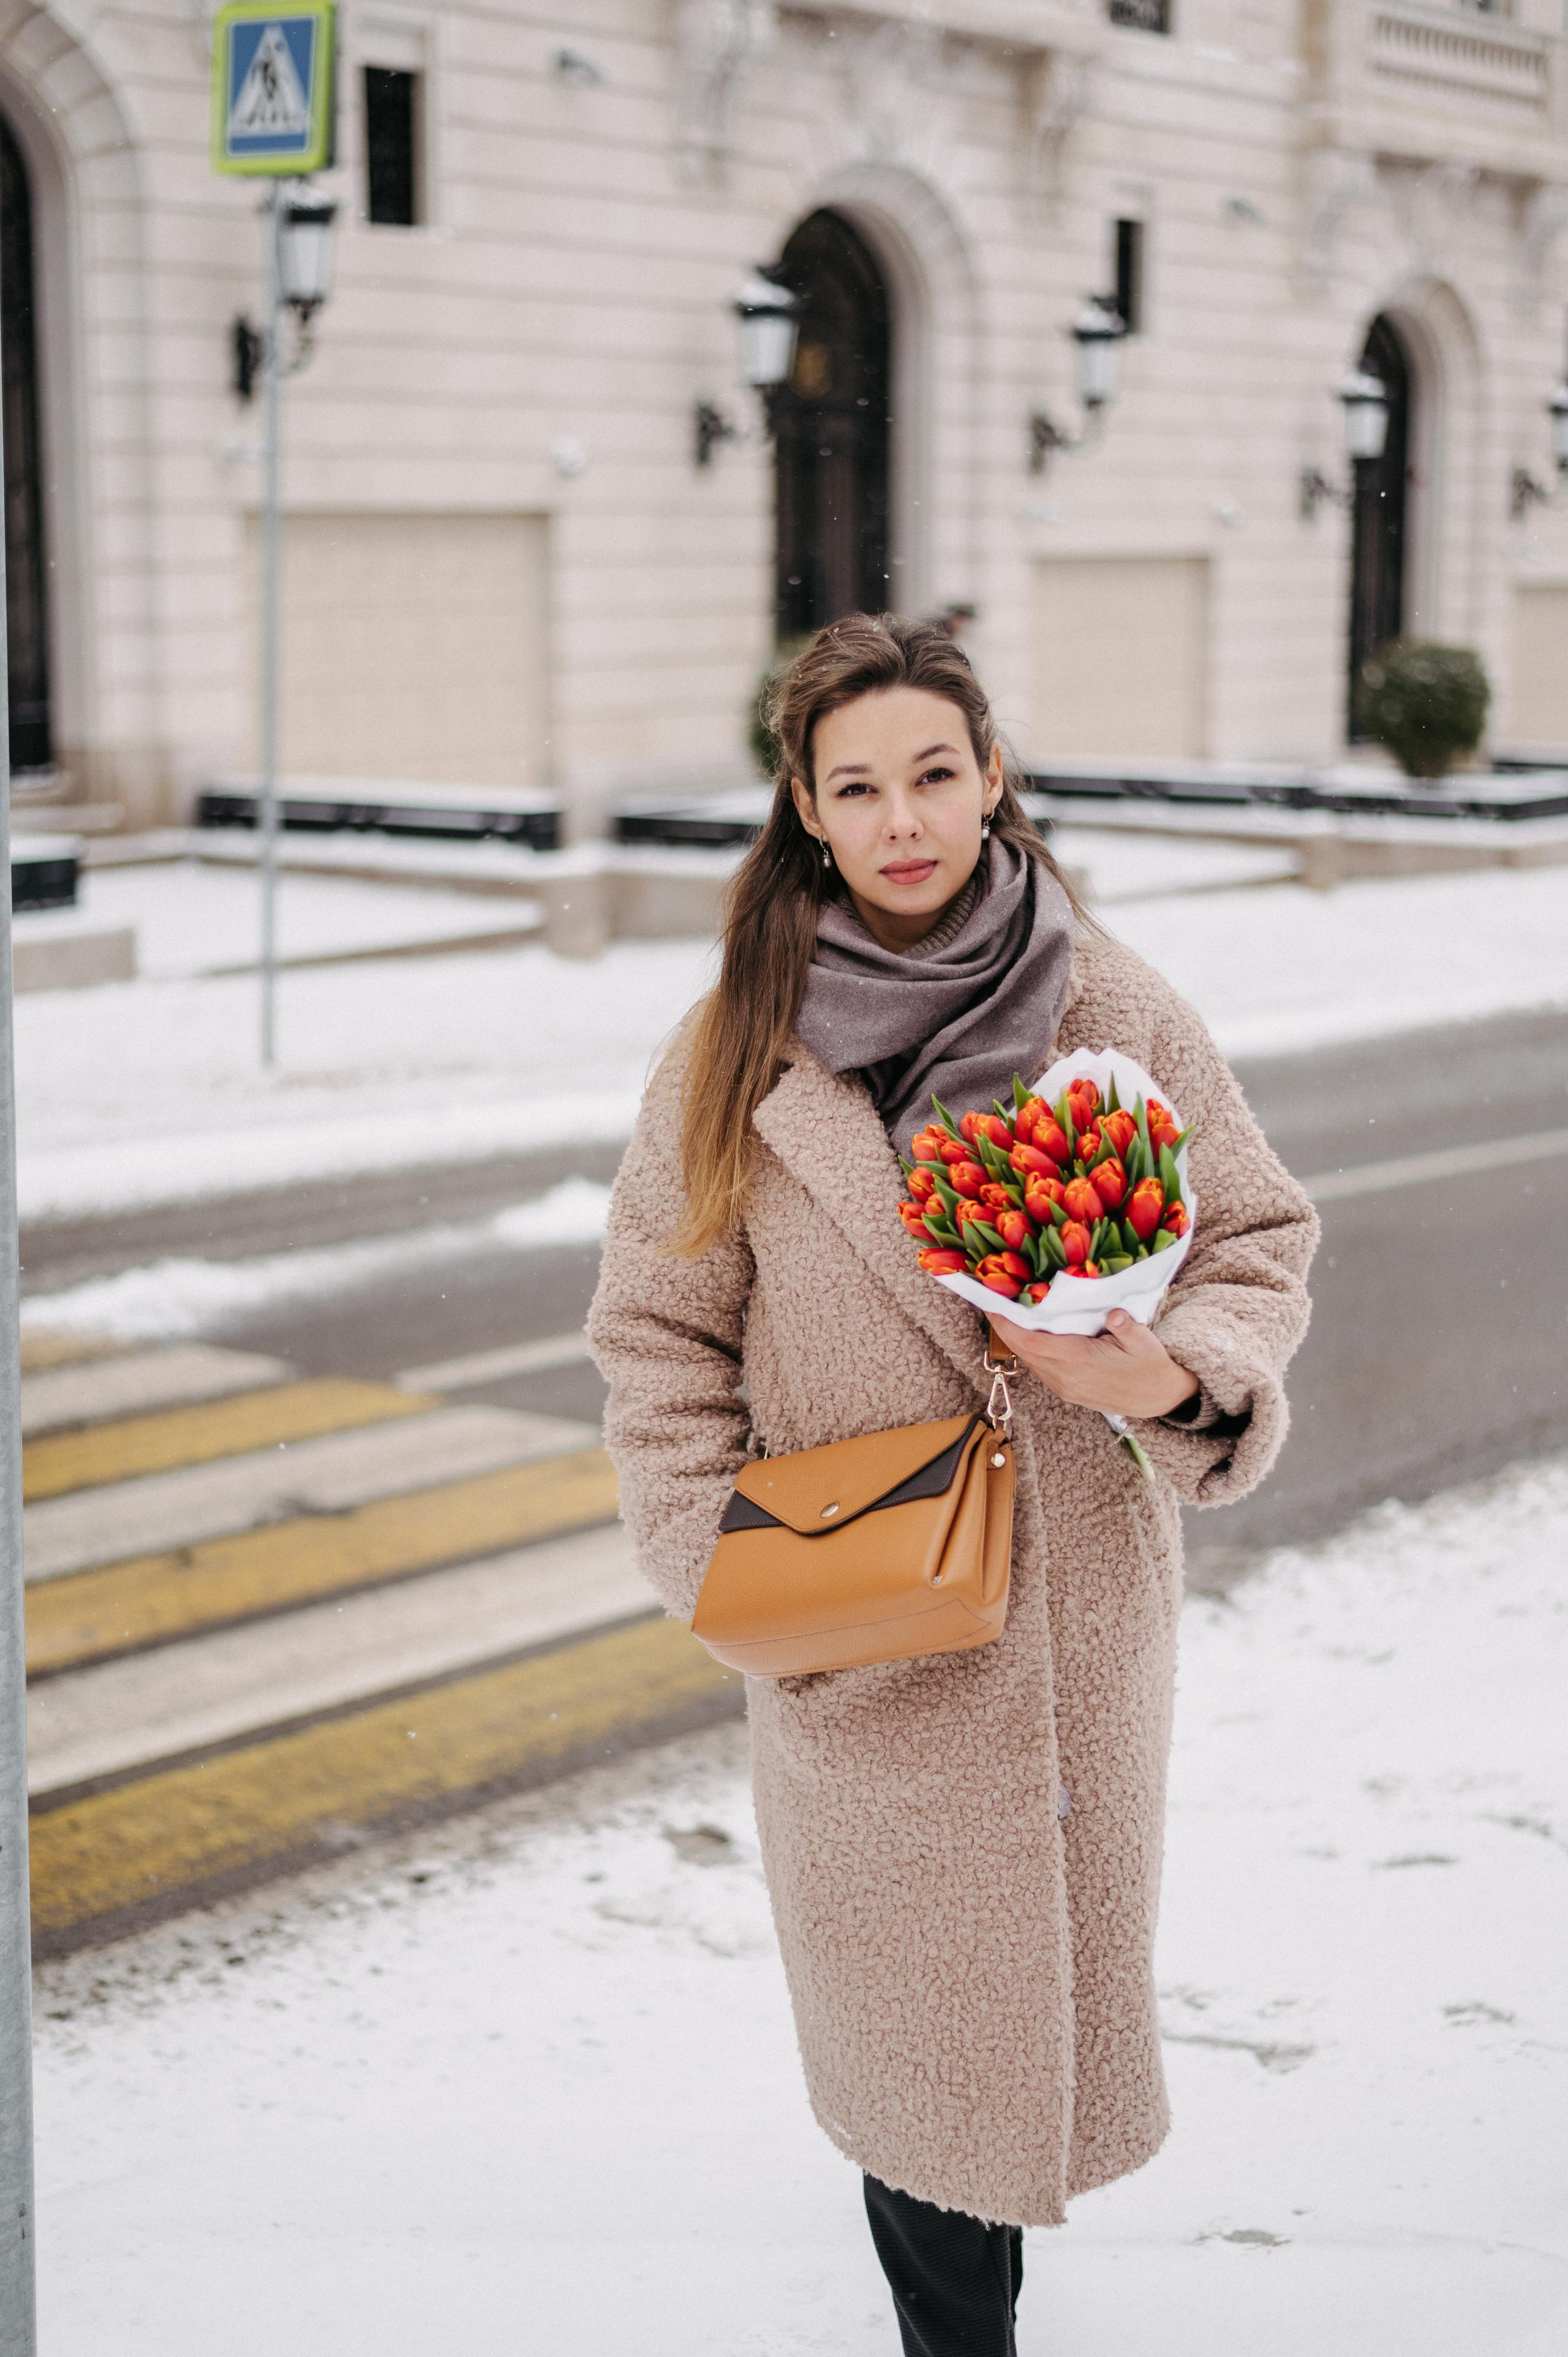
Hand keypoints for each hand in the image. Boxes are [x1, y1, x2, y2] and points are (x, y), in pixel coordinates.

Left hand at [987, 1307, 1199, 1419]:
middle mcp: (1066, 1377)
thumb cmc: (1150, 1366)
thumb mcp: (1145, 1342)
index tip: (990, 1302)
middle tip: (992, 1296)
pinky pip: (1038, 1367)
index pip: (1030, 1341)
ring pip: (1028, 1360)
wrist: (1157, 1399)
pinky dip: (1028, 1348)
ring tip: (1005, 1310)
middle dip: (1003, 1325)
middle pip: (1022, 1350)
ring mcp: (1064, 1387)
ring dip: (1014, 1337)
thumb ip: (1126, 1327)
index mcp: (1080, 1361)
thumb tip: (1114, 1314)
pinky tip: (1027, 1331)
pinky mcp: (1066, 1391)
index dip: (1006, 1323)